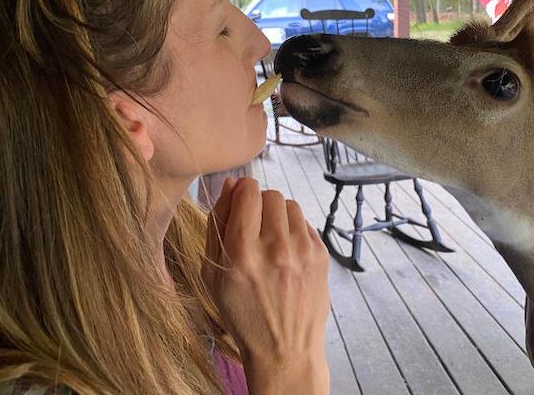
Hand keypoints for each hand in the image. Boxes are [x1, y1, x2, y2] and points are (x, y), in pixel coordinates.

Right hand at [202, 178, 329, 394]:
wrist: (284, 349)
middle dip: (259, 203)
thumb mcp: (213, 275)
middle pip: (270, 195)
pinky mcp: (321, 255)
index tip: (241, 200)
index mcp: (241, 253)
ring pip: (290, 205)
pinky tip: (287, 252)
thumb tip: (231, 185)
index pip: (248, 192)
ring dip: (278, 215)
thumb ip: (217, 226)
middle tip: (255, 224)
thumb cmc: (242, 313)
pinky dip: (294, 230)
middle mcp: (274, 248)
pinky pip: (305, 223)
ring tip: (271, 238)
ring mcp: (302, 251)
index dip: (242, 190)